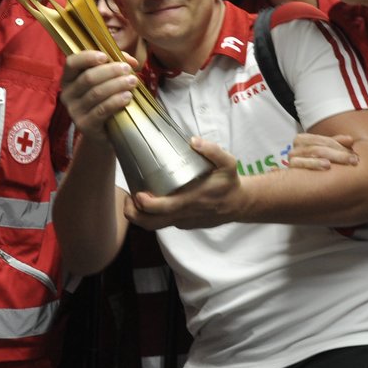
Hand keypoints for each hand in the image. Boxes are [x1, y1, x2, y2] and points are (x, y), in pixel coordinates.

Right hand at [59, 51, 137, 140]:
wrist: (104, 133)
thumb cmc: (105, 100)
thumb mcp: (108, 80)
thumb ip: (117, 65)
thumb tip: (131, 61)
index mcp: (69, 79)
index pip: (71, 63)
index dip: (87, 57)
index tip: (105, 56)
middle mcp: (67, 95)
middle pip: (88, 78)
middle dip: (110, 71)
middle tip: (127, 70)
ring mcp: (74, 111)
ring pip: (96, 93)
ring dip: (117, 85)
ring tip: (132, 82)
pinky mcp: (84, 125)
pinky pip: (101, 110)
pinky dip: (116, 101)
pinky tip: (128, 97)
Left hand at [126, 137, 244, 229]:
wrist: (239, 205)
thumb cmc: (229, 183)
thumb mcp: (228, 163)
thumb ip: (213, 151)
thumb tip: (193, 141)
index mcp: (191, 201)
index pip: (162, 208)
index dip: (145, 204)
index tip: (137, 193)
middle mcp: (183, 214)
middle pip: (150, 223)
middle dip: (133, 213)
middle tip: (128, 197)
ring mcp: (182, 221)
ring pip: (153, 226)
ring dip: (140, 215)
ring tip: (134, 199)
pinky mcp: (182, 224)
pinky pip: (163, 222)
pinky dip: (153, 214)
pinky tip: (152, 198)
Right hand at [287, 133, 358, 171]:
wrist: (292, 187)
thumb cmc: (312, 167)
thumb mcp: (324, 154)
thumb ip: (336, 145)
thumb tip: (350, 140)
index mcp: (302, 140)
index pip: (324, 140)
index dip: (340, 145)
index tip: (355, 153)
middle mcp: (296, 147)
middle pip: (321, 146)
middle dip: (339, 153)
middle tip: (354, 160)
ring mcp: (292, 158)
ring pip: (314, 151)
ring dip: (331, 156)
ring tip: (345, 161)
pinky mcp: (290, 169)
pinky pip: (303, 163)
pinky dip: (315, 163)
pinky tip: (327, 165)